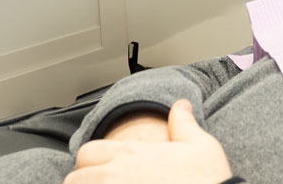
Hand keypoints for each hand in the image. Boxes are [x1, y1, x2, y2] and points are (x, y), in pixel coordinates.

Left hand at [66, 99, 232, 183]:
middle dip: (83, 181)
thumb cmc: (207, 180)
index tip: (102, 170)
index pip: (88, 152)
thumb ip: (184, 124)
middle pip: (75, 178)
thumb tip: (181, 105)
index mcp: (131, 155)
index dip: (92, 161)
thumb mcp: (200, 146)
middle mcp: (115, 175)